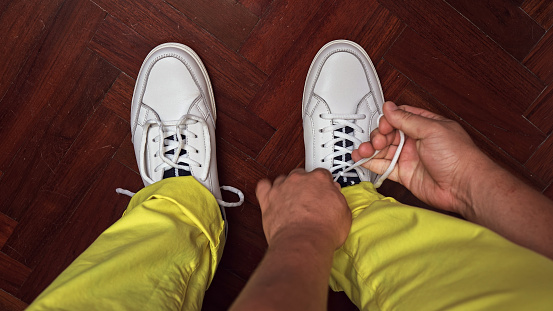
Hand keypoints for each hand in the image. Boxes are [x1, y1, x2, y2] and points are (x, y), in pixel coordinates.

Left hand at [256, 168, 350, 249]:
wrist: (303, 242)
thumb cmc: (323, 231)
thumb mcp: (344, 213)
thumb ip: (338, 198)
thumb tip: (335, 193)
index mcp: (319, 179)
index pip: (322, 174)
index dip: (323, 185)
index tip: (323, 193)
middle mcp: (299, 179)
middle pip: (301, 174)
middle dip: (304, 185)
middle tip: (308, 200)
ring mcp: (282, 188)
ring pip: (282, 179)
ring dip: (286, 187)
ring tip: (290, 201)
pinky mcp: (268, 199)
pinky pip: (263, 186)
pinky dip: (266, 189)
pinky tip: (271, 195)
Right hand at [352, 101, 493, 215]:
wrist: (464, 187)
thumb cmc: (459, 157)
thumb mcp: (431, 129)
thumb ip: (407, 119)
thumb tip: (389, 107)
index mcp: (424, 126)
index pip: (398, 118)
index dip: (387, 121)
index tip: (384, 126)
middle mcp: (415, 141)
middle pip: (387, 134)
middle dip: (377, 136)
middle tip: (378, 141)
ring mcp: (409, 158)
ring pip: (383, 150)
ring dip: (370, 149)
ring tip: (362, 151)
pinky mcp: (405, 175)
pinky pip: (384, 167)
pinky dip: (371, 163)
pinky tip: (362, 159)